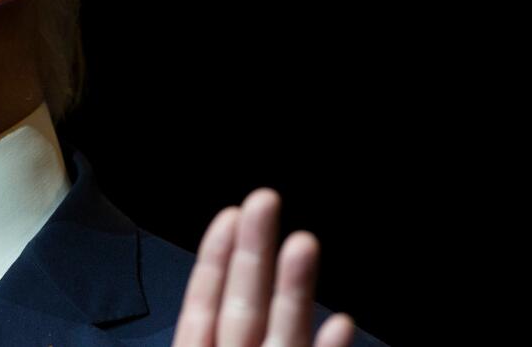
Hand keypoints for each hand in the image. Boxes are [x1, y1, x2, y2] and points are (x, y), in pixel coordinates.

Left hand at [171, 188, 355, 346]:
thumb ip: (191, 328)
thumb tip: (198, 284)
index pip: (205, 299)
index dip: (216, 256)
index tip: (231, 215)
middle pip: (246, 301)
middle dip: (253, 250)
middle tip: (264, 200)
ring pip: (284, 330)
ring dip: (294, 288)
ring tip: (303, 244)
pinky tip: (341, 321)